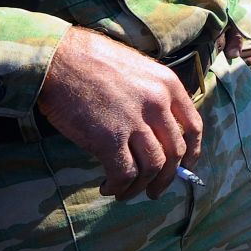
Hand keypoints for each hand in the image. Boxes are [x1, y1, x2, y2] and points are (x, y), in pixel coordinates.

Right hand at [37, 27, 202, 200]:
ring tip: (126, 193)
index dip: (192, 153)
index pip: (193, 127)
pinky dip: (120, 186)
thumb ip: (153, 94)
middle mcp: (158, 104)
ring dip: (142, 186)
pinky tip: (108, 187)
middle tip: (155, 190)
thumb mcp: (137, 68)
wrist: (56, 58)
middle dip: (167, 177)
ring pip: (153, 167)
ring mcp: (134, 122)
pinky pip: (124, 173)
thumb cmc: (91, 60)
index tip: (186, 168)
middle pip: (175, 152)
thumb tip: (158, 128)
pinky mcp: (108, 139)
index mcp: (168, 85)